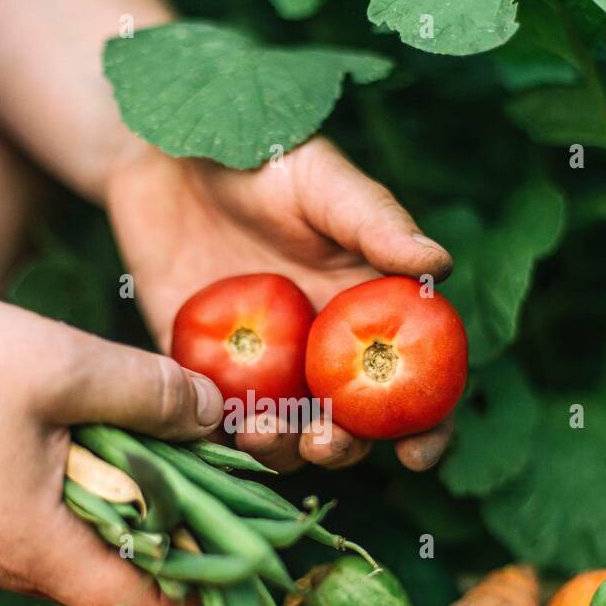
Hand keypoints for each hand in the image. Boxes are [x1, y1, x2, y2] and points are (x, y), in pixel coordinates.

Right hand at [0, 284, 223, 605]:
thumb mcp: (65, 364)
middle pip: (108, 582)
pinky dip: (72, 499)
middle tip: (198, 474)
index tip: (232, 537)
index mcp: (32, 546)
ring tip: (140, 448)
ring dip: (116, 510)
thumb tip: (215, 415)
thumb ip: (150, 394)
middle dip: (165, 535)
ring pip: (71, 552)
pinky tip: (80, 443)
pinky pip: (34, 529)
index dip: (196, 583)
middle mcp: (0, 566)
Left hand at [108, 137, 454, 471]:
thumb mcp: (320, 180)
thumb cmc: (257, 154)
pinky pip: (212, 416)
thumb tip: (439, 265)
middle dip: (343, 448)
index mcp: (367, 312)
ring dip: (281, 451)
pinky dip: (216, 433)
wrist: (166, 152)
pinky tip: (214, 423)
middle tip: (323, 441)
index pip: (414, 383)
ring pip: (283, 434)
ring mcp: (260, 365)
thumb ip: (375, 221)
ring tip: (262, 433)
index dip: (427, 426)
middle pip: (349, 426)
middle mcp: (320, 350)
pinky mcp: (199, 367)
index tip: (417, 453)